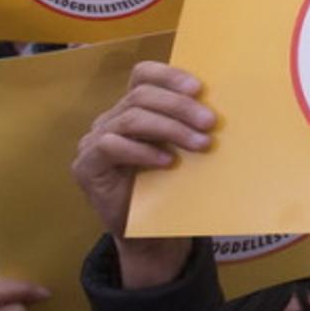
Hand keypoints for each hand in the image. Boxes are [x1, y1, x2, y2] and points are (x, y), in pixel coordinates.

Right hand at [71, 61, 211, 284]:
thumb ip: (190, 127)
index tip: (199, 88)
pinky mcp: (86, 166)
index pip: (142, 75)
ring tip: (200, 144)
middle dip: (180, 106)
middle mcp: (109, 119)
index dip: (169, 75)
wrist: (149, 234)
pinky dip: (143, 151)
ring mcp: (93, 141)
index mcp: (131, 108)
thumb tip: (223, 107)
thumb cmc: (170, 187)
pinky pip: (111, 146)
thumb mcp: (184, 150)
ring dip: (171, 128)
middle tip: (210, 122)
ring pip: (131, 118)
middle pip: (141, 95)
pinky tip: (167, 162)